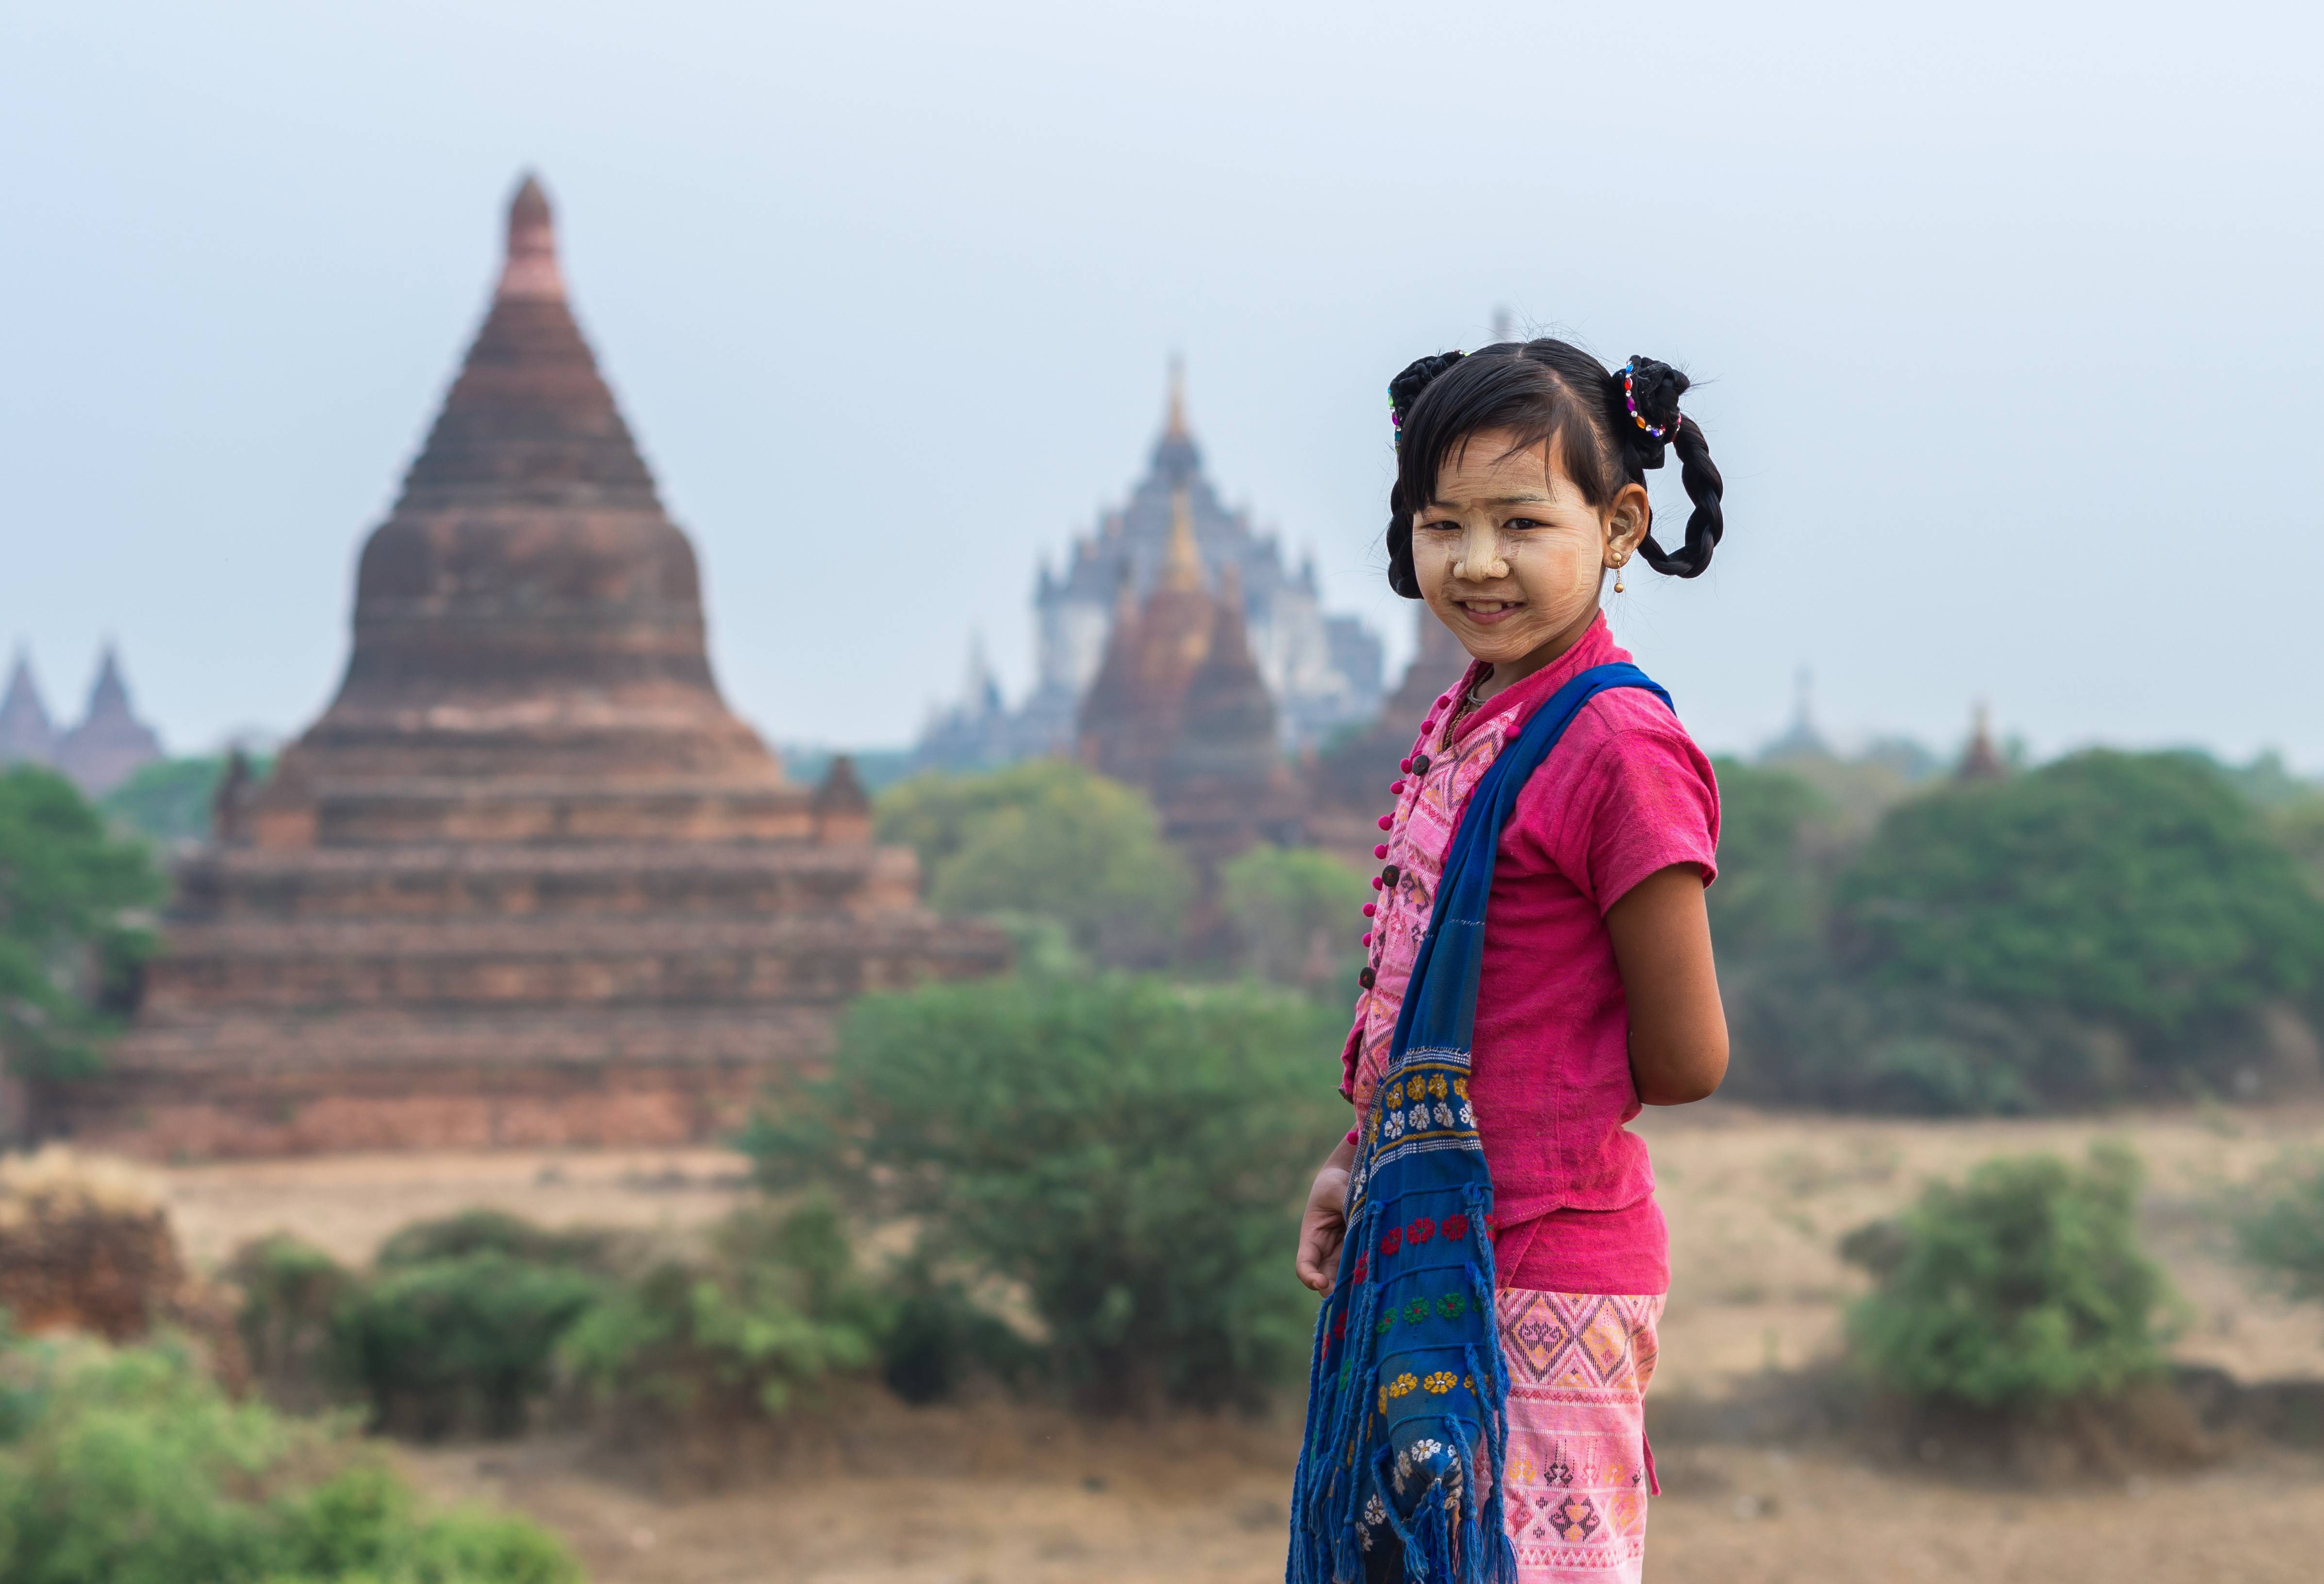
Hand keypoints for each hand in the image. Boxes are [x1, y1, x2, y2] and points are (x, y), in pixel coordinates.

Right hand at [1295, 1137, 1358, 1292]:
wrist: (1347, 1177)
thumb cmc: (1335, 1182)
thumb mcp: (1336, 1190)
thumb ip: (1346, 1206)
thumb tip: (1362, 1223)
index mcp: (1311, 1238)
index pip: (1304, 1265)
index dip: (1309, 1277)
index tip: (1321, 1282)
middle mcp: (1325, 1253)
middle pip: (1325, 1281)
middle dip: (1336, 1292)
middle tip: (1351, 1297)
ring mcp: (1343, 1256)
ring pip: (1345, 1281)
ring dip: (1353, 1289)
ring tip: (1367, 1292)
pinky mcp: (1360, 1254)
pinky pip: (1362, 1270)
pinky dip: (1367, 1277)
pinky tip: (1380, 1279)